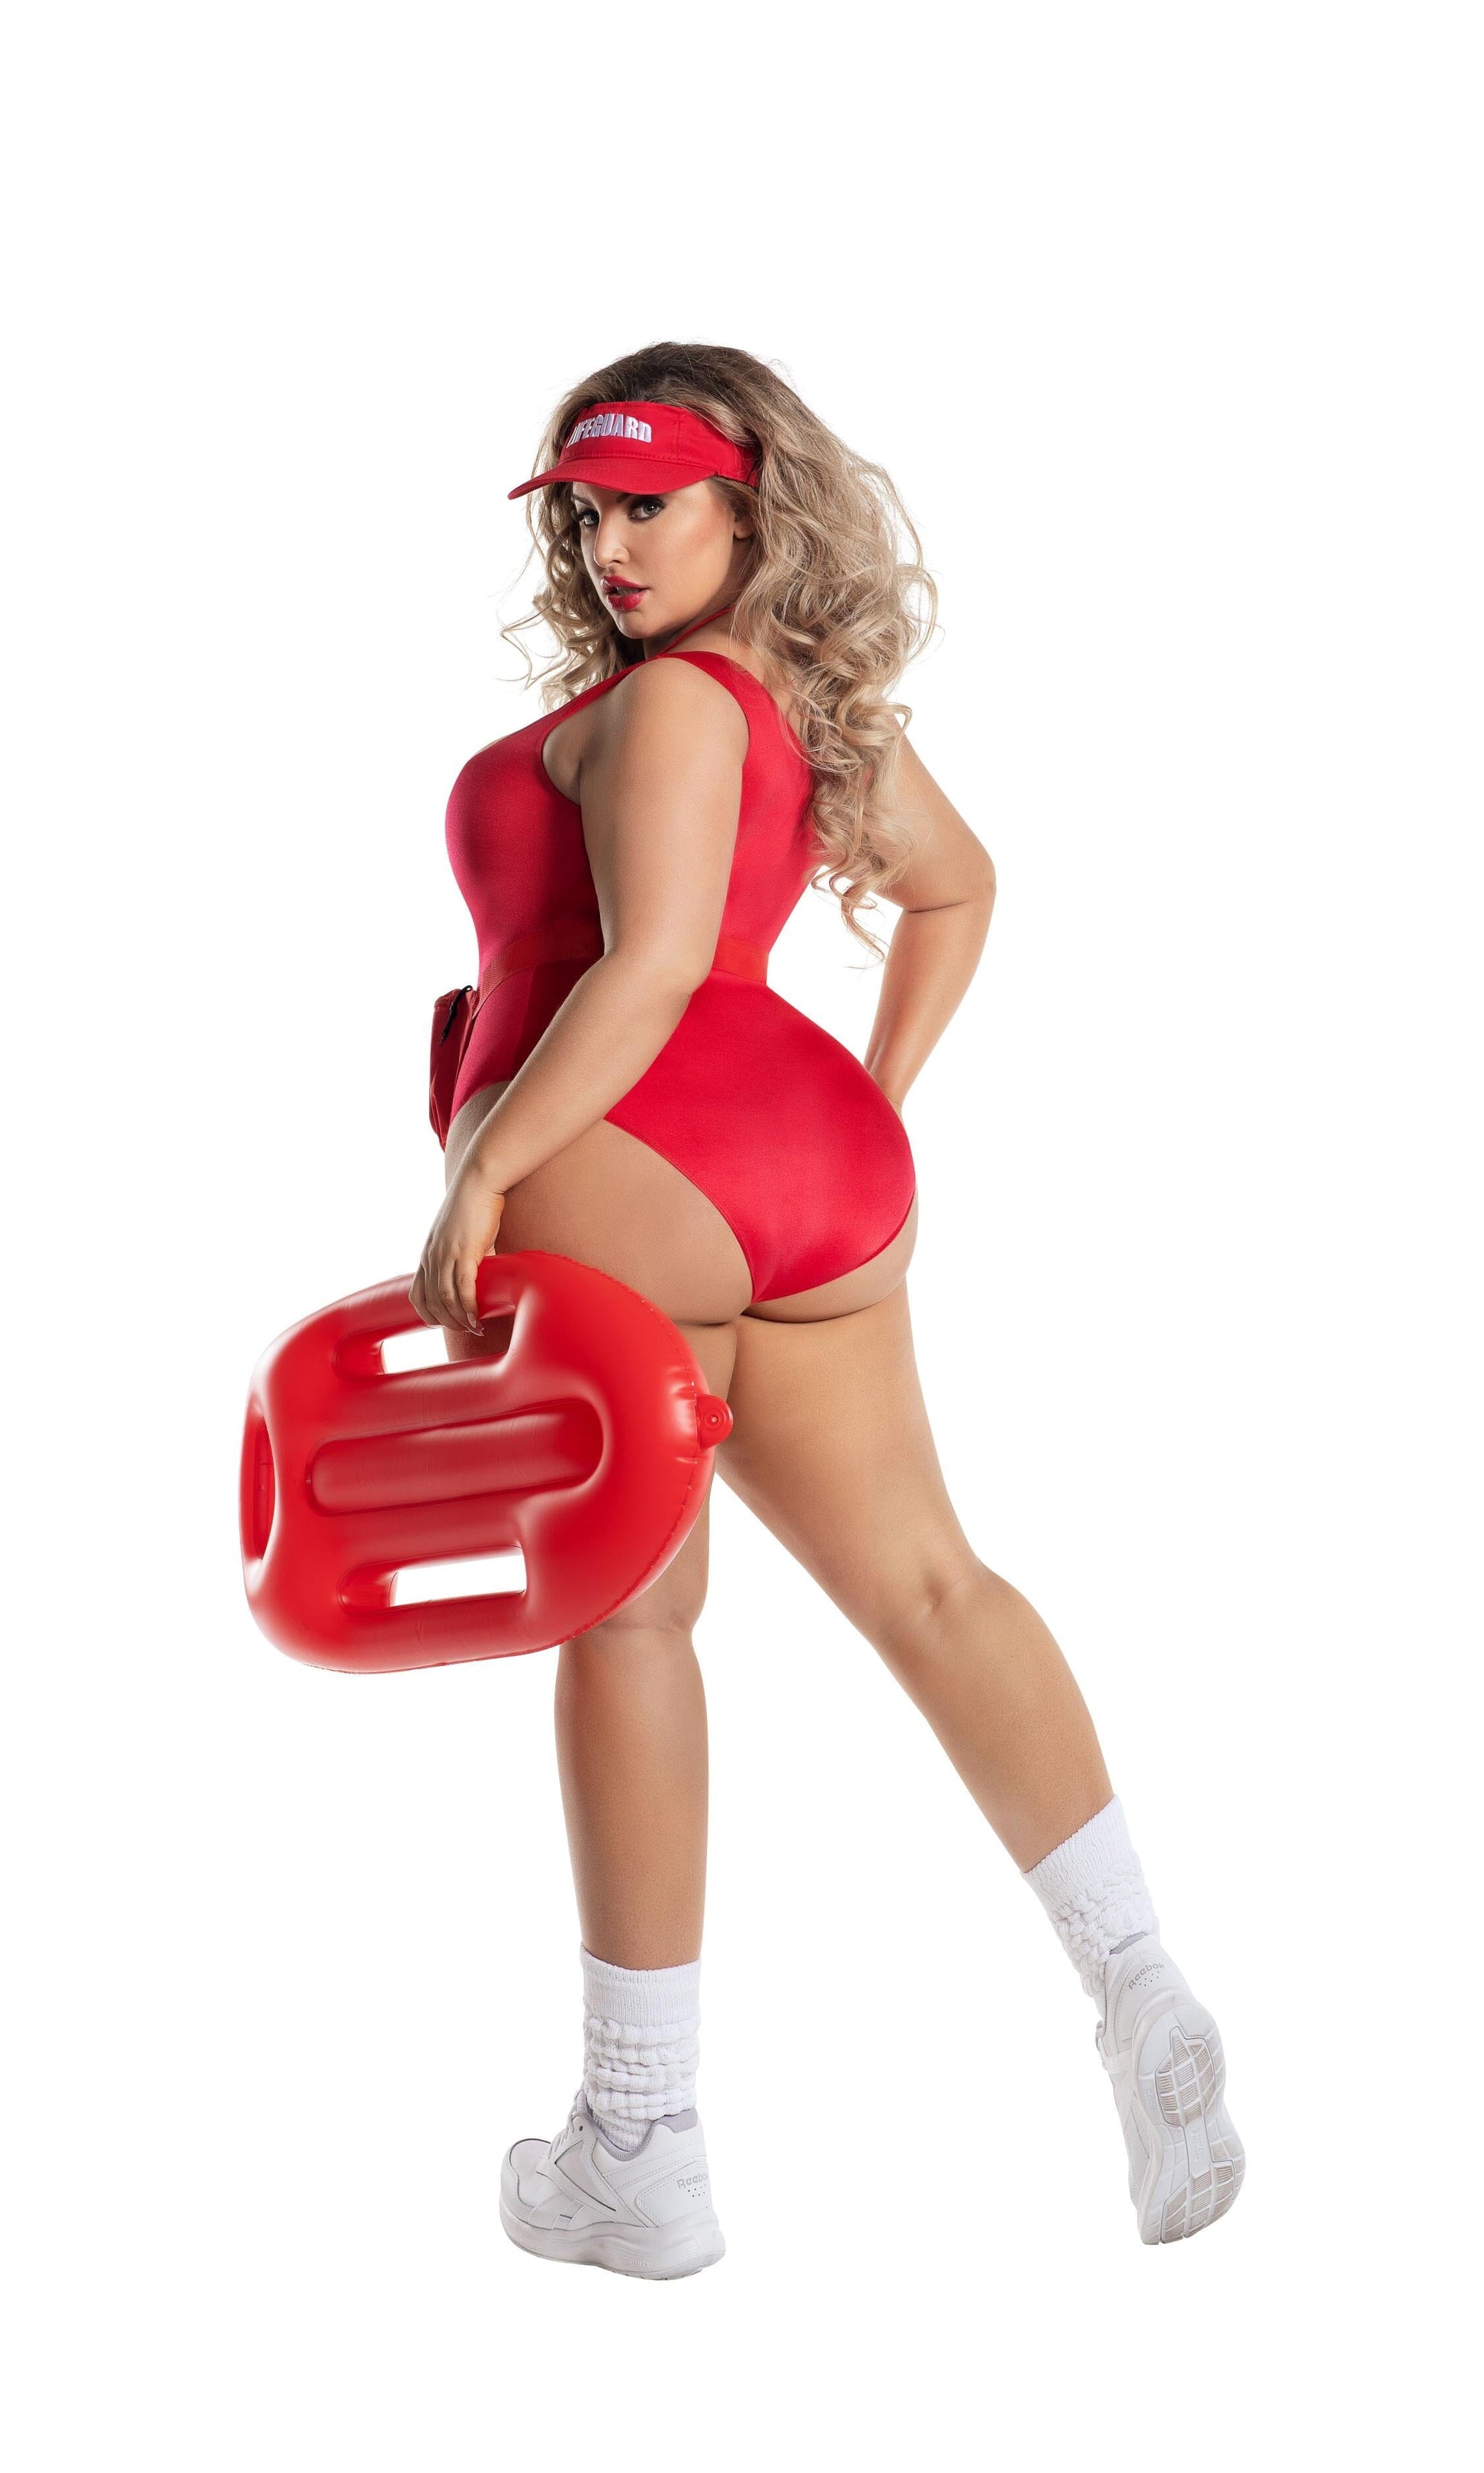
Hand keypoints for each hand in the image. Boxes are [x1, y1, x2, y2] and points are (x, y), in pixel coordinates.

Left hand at [409, 1158, 506, 1333]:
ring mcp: (445, 1254)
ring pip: (445, 1299)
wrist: (479, 1182)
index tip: (445, 1323)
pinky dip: (468, 1308)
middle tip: (465, 1331)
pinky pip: (462, 1289)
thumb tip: (483, 1272)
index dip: (428, 1313)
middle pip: (430, 1301)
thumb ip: (467, 1255)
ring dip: (458, 1319)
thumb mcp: (462, 1234)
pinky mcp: (463, 1252)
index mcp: (428, 1253)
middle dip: (446, 1322)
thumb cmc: (475, 1205)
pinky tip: (477, 1318)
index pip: (416, 1294)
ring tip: (473, 1329)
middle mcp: (431, 1256)